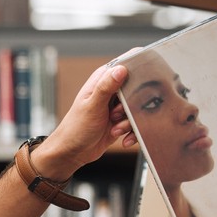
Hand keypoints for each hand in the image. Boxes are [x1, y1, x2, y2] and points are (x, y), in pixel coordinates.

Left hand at [39, 62, 135, 177]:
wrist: (73, 152)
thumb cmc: (75, 128)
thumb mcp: (92, 106)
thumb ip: (106, 87)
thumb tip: (120, 69)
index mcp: (103, 80)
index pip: (126, 64)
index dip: (138, 70)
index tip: (143, 83)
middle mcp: (112, 90)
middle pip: (138, 88)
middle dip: (134, 105)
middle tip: (117, 115)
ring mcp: (118, 105)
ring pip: (139, 108)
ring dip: (130, 122)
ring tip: (114, 128)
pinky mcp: (122, 120)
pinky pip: (137, 123)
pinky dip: (132, 132)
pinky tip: (122, 138)